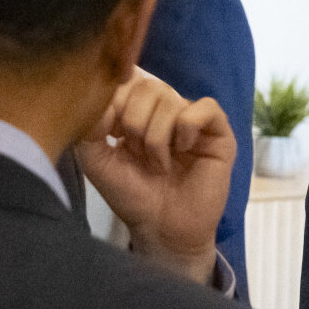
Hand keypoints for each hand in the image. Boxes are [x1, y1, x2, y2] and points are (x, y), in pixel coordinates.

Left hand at [77, 68, 233, 286]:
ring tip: (159, 163)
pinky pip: (205, 108)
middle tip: (137, 153)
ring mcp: (193, 121)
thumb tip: (103, 99)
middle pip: (149, 87)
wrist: (162, 229)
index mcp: (138, 112)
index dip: (116, 102)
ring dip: (157, 137)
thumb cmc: (133, 196)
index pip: (128, 80)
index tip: (112, 135)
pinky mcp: (219, 133)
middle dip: (134, 122)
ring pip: (172, 99)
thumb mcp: (97, 160)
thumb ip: (89, 126)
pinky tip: (184, 149)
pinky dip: (187, 128)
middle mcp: (166, 111)